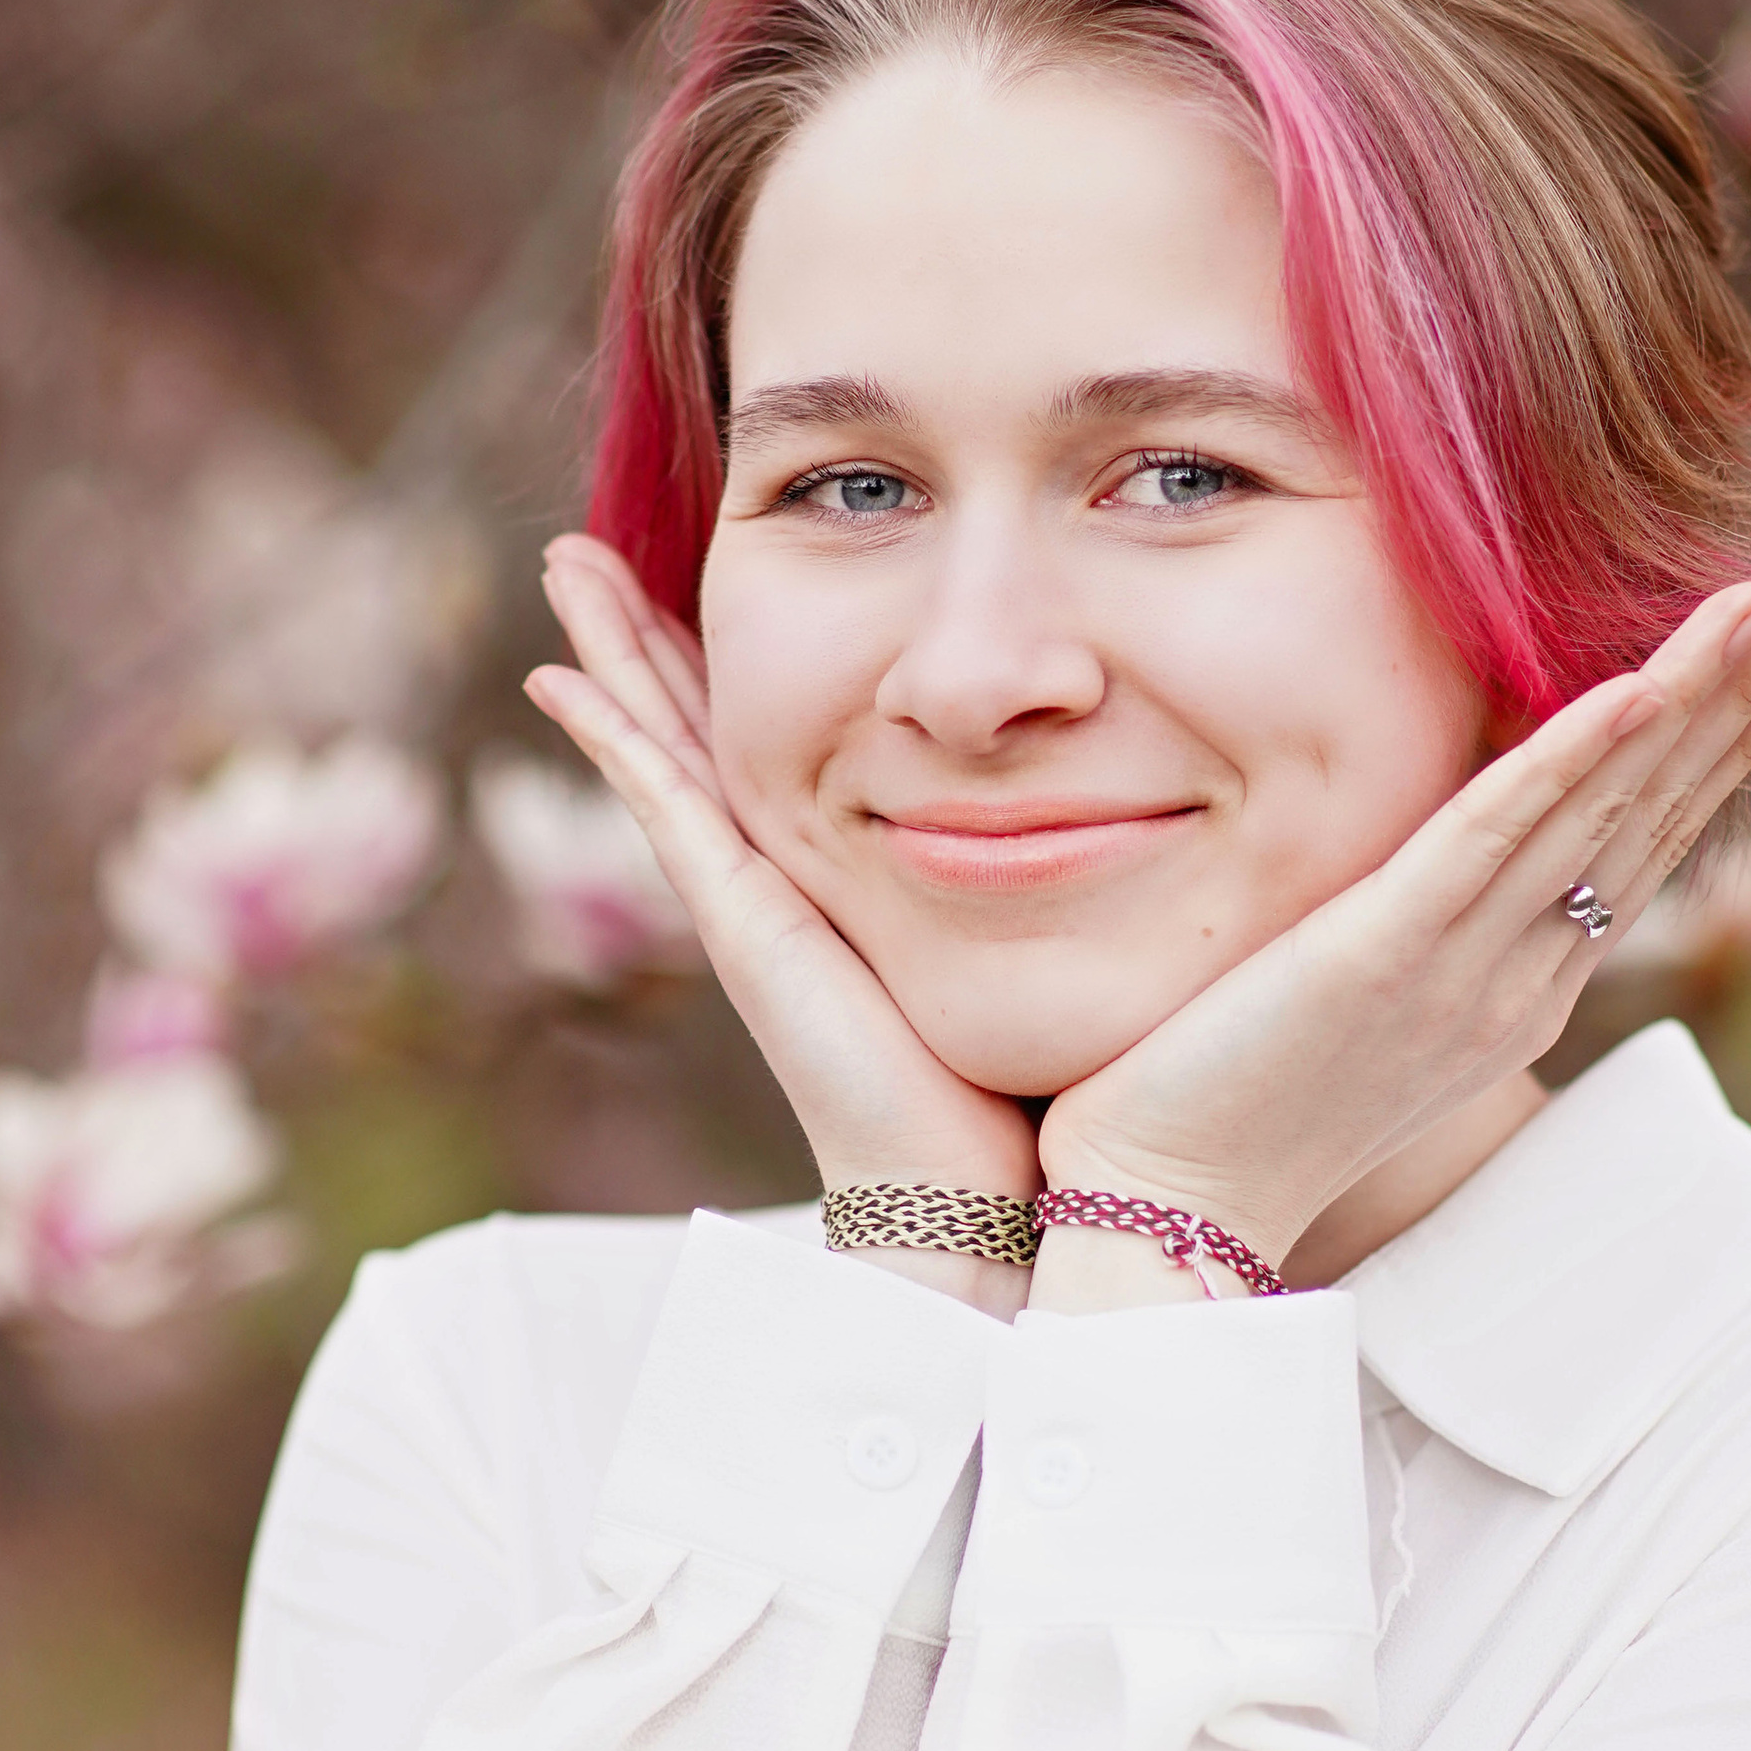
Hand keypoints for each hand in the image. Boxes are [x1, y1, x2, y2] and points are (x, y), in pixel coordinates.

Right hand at [523, 537, 1041, 1214]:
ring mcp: (758, 902)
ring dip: (610, 656)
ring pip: (665, 746)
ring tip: (562, 563)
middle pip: (703, 724)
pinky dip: (611, 742)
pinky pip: (668, 805)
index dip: (751, 658)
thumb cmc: (1053, 1093)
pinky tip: (561, 680)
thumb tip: (1189, 786)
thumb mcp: (1074, 933)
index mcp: (861, 879)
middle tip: (586, 545)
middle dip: (648, 634)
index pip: (801, 737)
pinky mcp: (747, 926)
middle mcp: (793, 883)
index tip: (736, 563)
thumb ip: (1097, 861)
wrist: (996, 1205)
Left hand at [1039, 578, 1750, 1273]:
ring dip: (1693, 698)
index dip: (1725, 751)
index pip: (1646, 845)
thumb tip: (1447, 861)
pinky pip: (1491, 840)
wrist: (1171, 1211)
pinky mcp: (1384, 956)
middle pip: (1653, 814)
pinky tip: (1634, 688)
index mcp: (1519, 991)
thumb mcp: (1365, 1012)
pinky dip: (1567, 760)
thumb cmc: (1239, 1110)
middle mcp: (1518, 979)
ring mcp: (1463, 971)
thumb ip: (1425, 935)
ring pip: (1601, 811)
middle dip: (1742, 699)